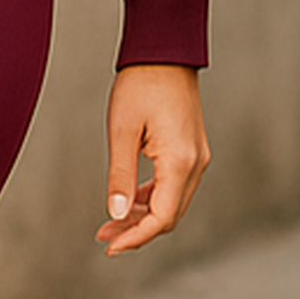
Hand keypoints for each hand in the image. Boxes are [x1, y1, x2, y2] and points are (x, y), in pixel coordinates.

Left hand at [95, 64, 210, 255]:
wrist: (165, 52)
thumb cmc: (141, 84)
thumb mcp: (121, 131)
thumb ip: (120, 176)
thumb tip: (116, 215)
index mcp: (180, 162)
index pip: (161, 218)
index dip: (136, 237)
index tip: (109, 246)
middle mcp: (195, 163)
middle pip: (169, 215)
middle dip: (136, 231)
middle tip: (103, 236)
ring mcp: (197, 157)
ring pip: (171, 203)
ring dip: (143, 217)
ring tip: (109, 224)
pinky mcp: (191, 150)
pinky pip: (172, 186)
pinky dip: (151, 199)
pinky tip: (128, 202)